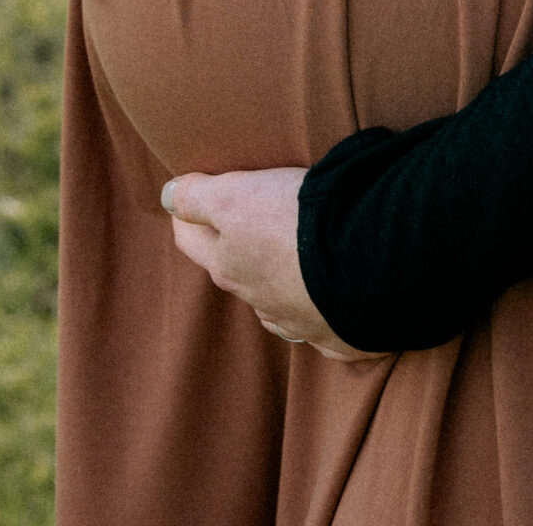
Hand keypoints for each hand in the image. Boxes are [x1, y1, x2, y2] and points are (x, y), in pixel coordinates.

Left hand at [161, 169, 380, 360]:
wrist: (365, 263)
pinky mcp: (340, 335)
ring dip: (278, 281)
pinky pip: (323, 326)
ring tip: (292, 257)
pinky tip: (330, 299)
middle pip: (234, 272)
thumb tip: (167, 197)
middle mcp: (257, 301)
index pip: (191, 240)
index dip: (186, 215)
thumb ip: (196, 197)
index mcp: (228, 267)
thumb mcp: (235, 197)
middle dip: (233, 248)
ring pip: (275, 302)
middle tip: (246, 218)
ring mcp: (299, 322)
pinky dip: (322, 312)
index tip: (190, 197)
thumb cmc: (293, 224)